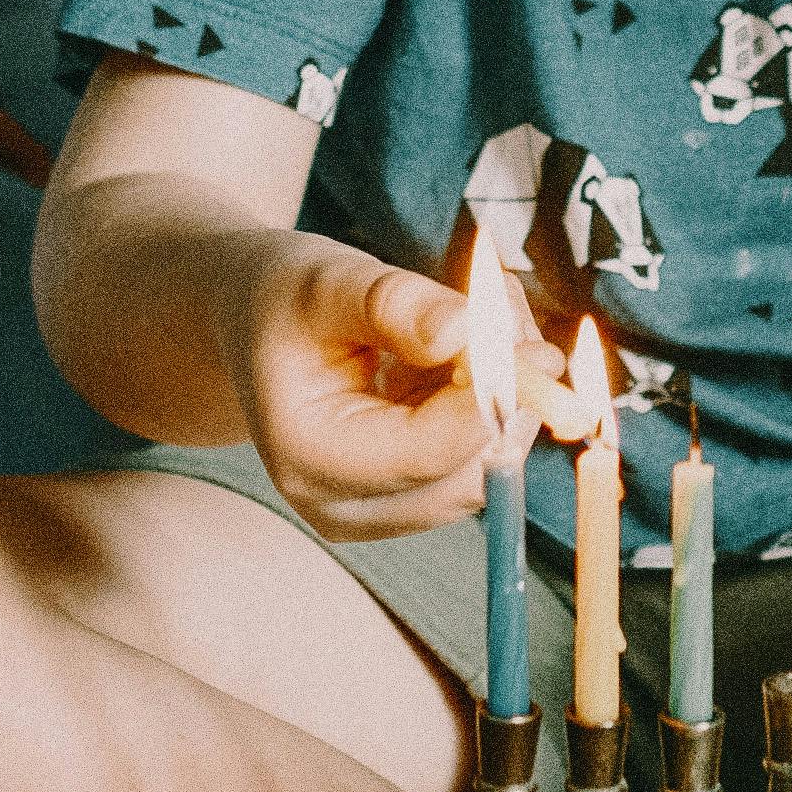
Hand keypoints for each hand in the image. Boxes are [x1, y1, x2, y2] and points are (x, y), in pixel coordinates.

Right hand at [216, 242, 577, 541]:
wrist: (257, 327)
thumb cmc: (283, 300)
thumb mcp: (326, 279)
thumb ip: (392, 303)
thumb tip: (463, 333)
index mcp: (307, 456)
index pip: (427, 454)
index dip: (491, 403)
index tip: (533, 348)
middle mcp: (341, 505)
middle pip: (470, 473)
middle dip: (508, 392)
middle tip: (507, 308)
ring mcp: (379, 512)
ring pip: (490, 466)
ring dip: (509, 391)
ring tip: (478, 314)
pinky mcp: (411, 500)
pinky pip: (483, 458)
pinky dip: (496, 400)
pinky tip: (466, 346)